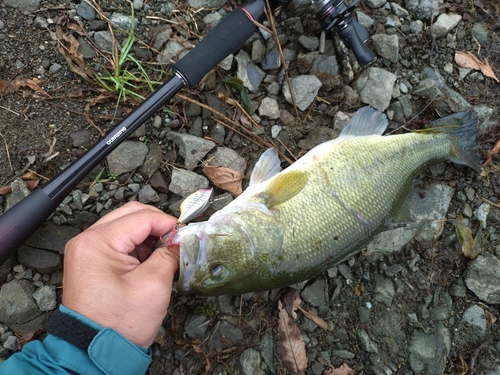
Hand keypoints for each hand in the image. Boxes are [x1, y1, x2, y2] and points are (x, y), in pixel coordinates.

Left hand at [62, 202, 178, 347]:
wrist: (95, 351)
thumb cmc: (119, 323)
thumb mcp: (154, 285)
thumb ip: (169, 254)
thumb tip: (180, 239)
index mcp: (97, 243)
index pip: (141, 217)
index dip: (168, 223)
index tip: (185, 234)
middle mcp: (86, 240)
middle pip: (130, 214)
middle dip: (157, 224)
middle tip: (176, 239)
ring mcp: (86, 249)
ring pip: (124, 224)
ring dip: (147, 233)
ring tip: (164, 251)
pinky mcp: (91, 260)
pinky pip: (118, 239)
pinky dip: (137, 244)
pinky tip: (150, 258)